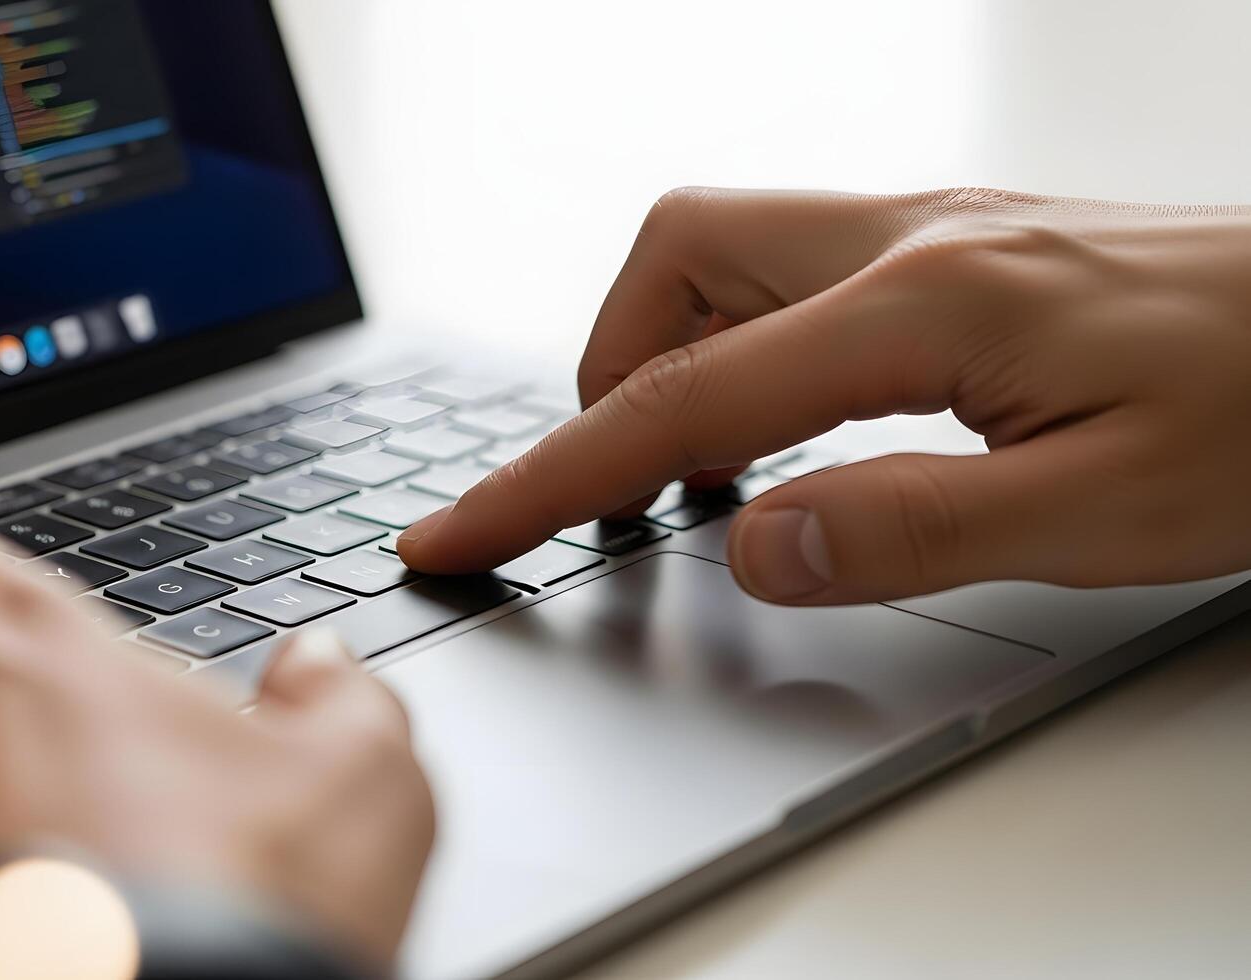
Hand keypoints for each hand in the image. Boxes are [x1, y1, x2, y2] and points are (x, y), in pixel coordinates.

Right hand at [400, 187, 1250, 603]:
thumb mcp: (1109, 514)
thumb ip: (911, 527)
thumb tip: (748, 545)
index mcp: (931, 306)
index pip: (684, 396)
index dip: (551, 472)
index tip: (459, 526)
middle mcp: (917, 239)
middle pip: (679, 256)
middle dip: (608, 371)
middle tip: (615, 488)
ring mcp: (941, 229)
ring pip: (730, 249)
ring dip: (677, 351)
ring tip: (696, 469)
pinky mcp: (966, 244)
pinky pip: (798, 268)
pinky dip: (747, 342)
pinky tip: (792, 417)